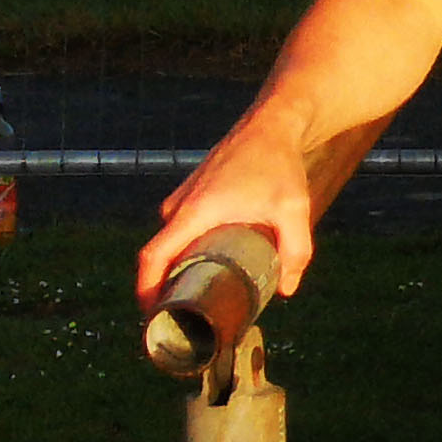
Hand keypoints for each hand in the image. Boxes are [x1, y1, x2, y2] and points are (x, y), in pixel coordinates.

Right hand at [133, 119, 316, 318]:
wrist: (271, 125)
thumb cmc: (280, 165)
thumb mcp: (294, 210)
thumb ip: (296, 251)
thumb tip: (287, 290)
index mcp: (194, 212)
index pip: (153, 256)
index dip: (145, 288)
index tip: (151, 314)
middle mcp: (179, 206)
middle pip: (160, 255)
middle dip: (164, 287)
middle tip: (183, 316)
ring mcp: (182, 198)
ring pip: (171, 241)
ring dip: (177, 267)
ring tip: (196, 297)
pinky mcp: (190, 194)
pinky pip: (179, 229)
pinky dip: (185, 249)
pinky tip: (204, 266)